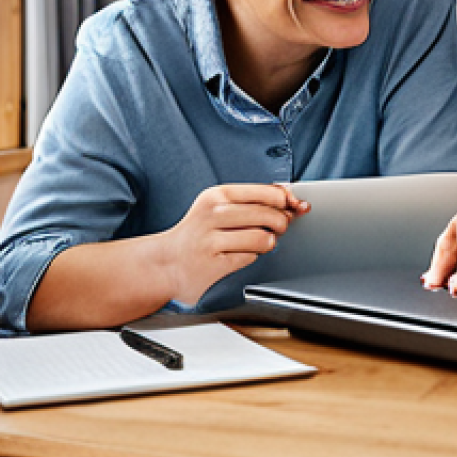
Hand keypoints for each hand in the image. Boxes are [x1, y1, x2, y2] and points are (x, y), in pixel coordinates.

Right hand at [159, 184, 309, 305]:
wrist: (164, 262)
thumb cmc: (198, 233)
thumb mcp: (219, 207)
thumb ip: (253, 201)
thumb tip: (291, 199)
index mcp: (217, 195)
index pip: (266, 193)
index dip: (286, 201)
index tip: (292, 207)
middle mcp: (213, 214)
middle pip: (268, 215)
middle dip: (281, 223)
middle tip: (277, 228)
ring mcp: (211, 240)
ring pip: (262, 238)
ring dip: (267, 243)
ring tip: (257, 242)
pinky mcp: (214, 264)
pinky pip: (250, 258)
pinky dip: (251, 256)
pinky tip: (238, 254)